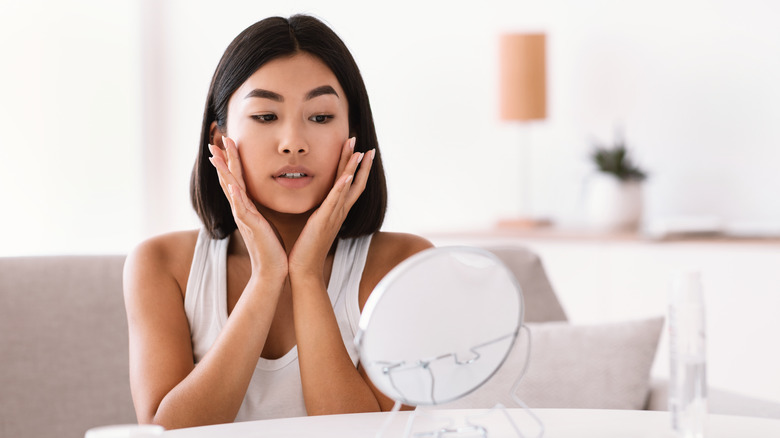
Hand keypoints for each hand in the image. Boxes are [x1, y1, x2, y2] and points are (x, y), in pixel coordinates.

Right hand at [209, 137, 287, 282]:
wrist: (272, 271)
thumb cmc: (271, 248)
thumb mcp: (264, 223)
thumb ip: (258, 211)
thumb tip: (257, 202)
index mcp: (246, 208)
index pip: (235, 180)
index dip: (230, 162)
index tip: (226, 144)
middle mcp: (241, 210)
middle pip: (229, 180)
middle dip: (223, 160)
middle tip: (216, 140)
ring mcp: (244, 218)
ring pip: (231, 190)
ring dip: (225, 172)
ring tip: (218, 155)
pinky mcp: (252, 227)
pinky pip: (242, 209)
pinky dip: (236, 196)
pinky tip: (232, 185)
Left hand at [288, 137, 374, 280]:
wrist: (304, 270)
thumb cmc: (306, 249)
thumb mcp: (314, 225)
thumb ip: (319, 213)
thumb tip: (318, 205)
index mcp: (337, 212)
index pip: (351, 185)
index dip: (357, 168)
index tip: (361, 152)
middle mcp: (339, 212)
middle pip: (354, 182)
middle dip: (359, 163)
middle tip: (363, 144)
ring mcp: (333, 216)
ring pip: (348, 188)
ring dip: (354, 169)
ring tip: (359, 151)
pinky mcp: (323, 221)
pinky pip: (335, 201)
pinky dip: (342, 188)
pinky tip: (347, 175)